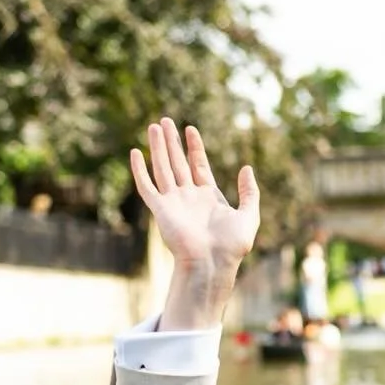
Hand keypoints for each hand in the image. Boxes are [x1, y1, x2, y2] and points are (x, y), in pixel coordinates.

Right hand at [130, 118, 259, 274]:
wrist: (212, 263)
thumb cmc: (232, 246)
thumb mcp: (249, 215)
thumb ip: (249, 192)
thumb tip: (247, 168)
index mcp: (209, 197)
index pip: (199, 165)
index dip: (194, 147)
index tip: (191, 129)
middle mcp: (189, 197)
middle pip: (178, 163)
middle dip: (172, 142)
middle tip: (166, 121)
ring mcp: (173, 202)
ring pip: (163, 168)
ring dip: (158, 148)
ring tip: (154, 126)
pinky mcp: (160, 210)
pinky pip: (147, 186)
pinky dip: (140, 170)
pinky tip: (135, 153)